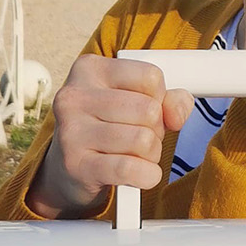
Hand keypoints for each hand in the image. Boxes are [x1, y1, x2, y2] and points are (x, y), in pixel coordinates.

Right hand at [26, 55, 193, 218]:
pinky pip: (130, 169)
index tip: (145, 110)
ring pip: (143, 141)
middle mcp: (74, 96)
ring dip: (151, 155)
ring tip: (134, 155)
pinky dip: (147, 176)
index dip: (160, 98)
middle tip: (139, 137)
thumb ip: (169, 100)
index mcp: (90, 69)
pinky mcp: (76, 164)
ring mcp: (71, 131)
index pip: (150, 76)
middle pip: (149, 110)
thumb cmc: (108, 128)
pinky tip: (140, 174)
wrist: (68, 170)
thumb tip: (177, 114)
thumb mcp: (137, 101)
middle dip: (156, 130)